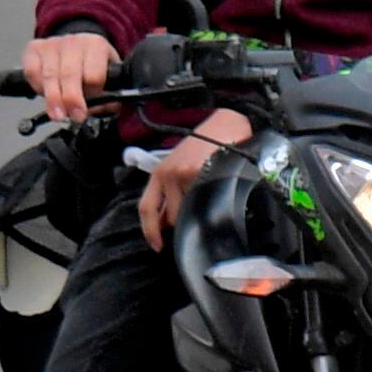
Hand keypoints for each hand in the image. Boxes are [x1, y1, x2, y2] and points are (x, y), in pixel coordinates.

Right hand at [22, 30, 115, 121]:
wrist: (77, 44)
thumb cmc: (92, 61)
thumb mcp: (111, 72)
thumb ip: (110, 92)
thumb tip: (102, 108)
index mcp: (96, 45)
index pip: (94, 74)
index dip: (93, 94)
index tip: (90, 107)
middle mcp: (73, 42)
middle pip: (70, 74)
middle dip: (71, 100)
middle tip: (74, 116)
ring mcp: (52, 44)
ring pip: (49, 75)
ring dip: (53, 99)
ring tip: (58, 115)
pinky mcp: (34, 49)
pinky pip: (32, 72)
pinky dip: (37, 87)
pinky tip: (45, 94)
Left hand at [140, 111, 250, 240]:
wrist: (225, 124)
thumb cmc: (204, 145)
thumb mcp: (180, 165)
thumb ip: (173, 190)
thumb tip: (170, 220)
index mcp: (159, 174)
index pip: (146, 208)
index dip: (149, 231)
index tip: (158, 246)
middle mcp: (168, 175)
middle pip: (171, 215)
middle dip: (182, 222)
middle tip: (196, 219)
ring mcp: (185, 174)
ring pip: (189, 211)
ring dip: (199, 212)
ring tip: (212, 201)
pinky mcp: (203, 173)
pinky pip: (206, 201)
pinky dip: (213, 203)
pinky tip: (221, 194)